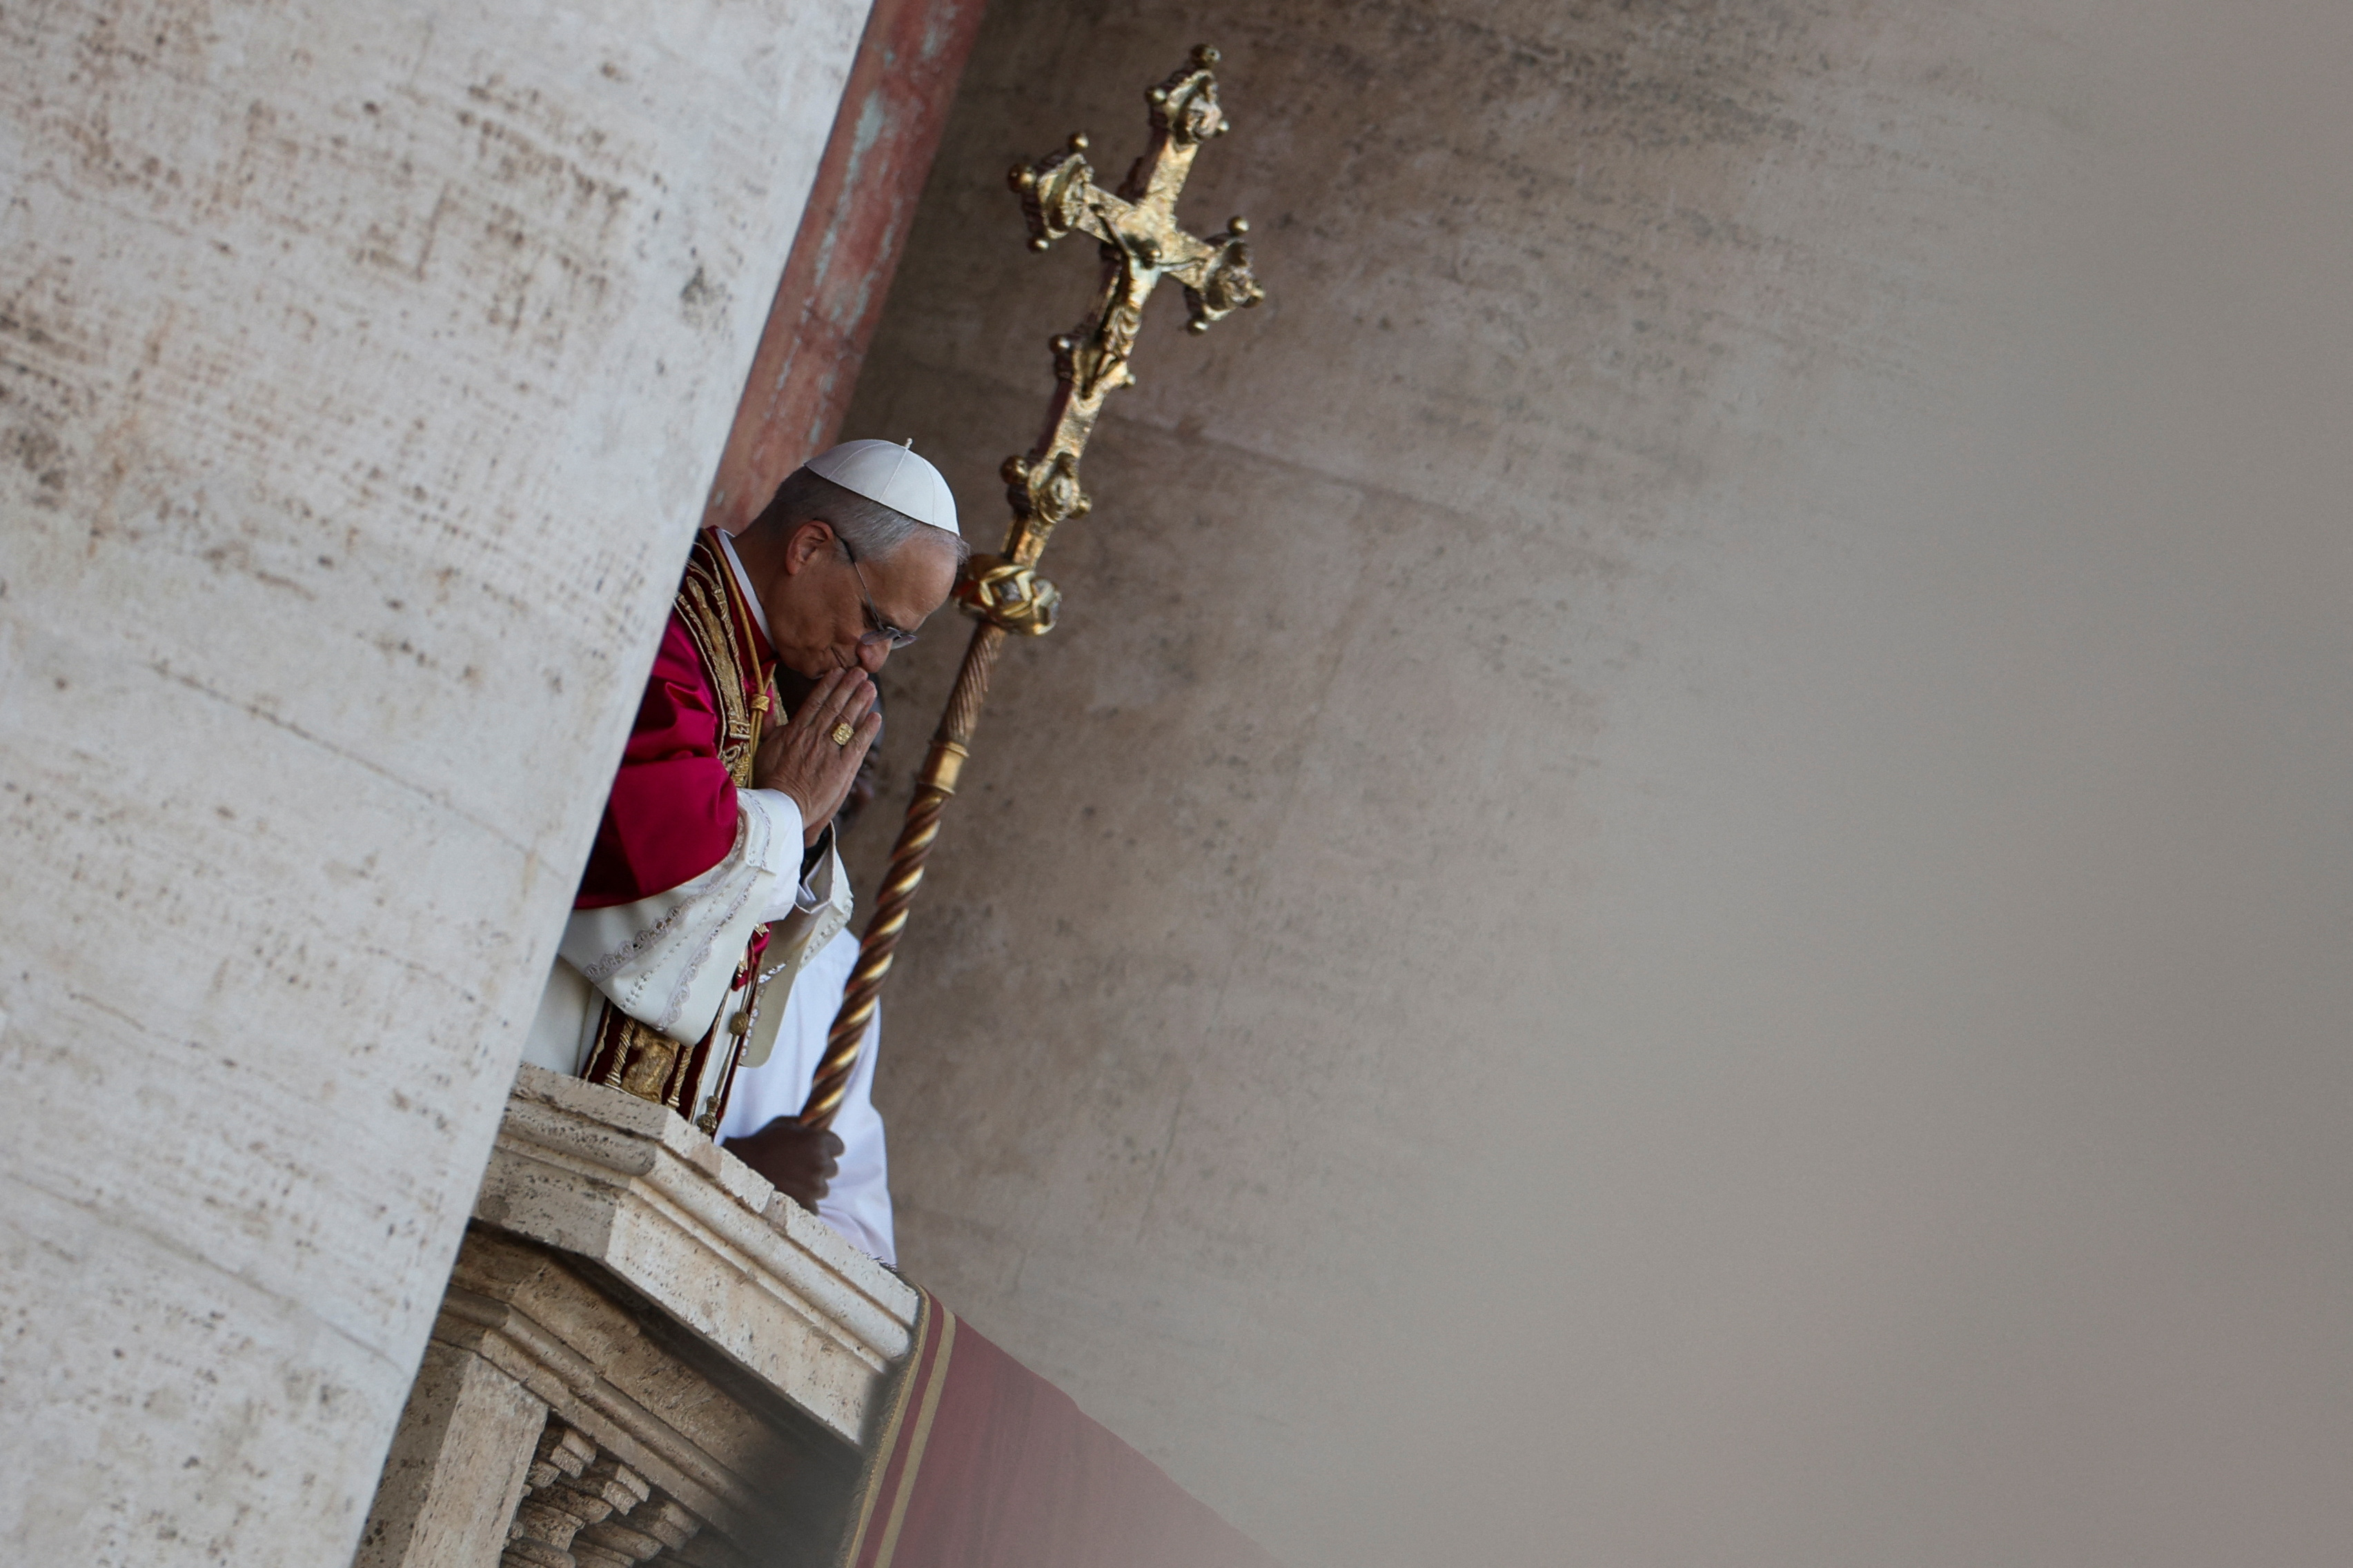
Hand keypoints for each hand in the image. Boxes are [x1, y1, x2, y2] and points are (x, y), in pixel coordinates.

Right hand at [724, 1116, 842, 1207]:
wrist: (737, 1170)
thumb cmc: (759, 1144)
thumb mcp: (782, 1124)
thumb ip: (803, 1126)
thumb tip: (814, 1126)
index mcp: (818, 1142)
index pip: (839, 1147)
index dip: (827, 1148)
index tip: (815, 1151)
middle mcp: (820, 1164)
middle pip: (832, 1168)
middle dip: (818, 1167)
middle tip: (798, 1167)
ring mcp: (814, 1187)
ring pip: (823, 1188)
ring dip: (811, 1186)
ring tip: (789, 1182)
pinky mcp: (806, 1206)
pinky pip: (813, 1206)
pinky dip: (803, 1204)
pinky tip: (787, 1195)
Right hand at [753, 667, 879, 843]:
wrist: (780, 807)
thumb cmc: (770, 780)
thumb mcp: (764, 749)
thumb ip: (770, 726)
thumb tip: (767, 704)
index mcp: (795, 731)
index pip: (815, 702)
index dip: (828, 685)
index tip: (838, 671)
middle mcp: (813, 737)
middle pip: (834, 707)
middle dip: (848, 687)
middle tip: (860, 671)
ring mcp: (828, 752)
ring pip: (846, 721)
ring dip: (860, 702)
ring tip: (870, 687)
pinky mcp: (841, 769)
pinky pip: (857, 744)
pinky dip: (867, 730)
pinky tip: (876, 717)